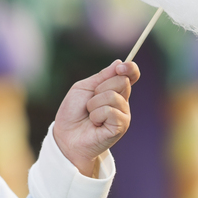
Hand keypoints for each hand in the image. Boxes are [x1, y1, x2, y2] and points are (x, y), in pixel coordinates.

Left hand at [53, 60, 138, 176]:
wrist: (66, 135)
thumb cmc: (73, 112)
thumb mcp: (84, 88)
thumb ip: (102, 76)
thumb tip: (120, 63)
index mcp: (114, 89)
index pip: (131, 75)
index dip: (130, 68)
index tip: (121, 67)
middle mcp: (122, 101)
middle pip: (122, 81)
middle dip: (101, 87)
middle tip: (90, 101)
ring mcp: (123, 114)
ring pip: (113, 96)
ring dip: (94, 104)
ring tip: (90, 114)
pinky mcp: (121, 126)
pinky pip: (110, 111)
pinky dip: (96, 115)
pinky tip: (95, 123)